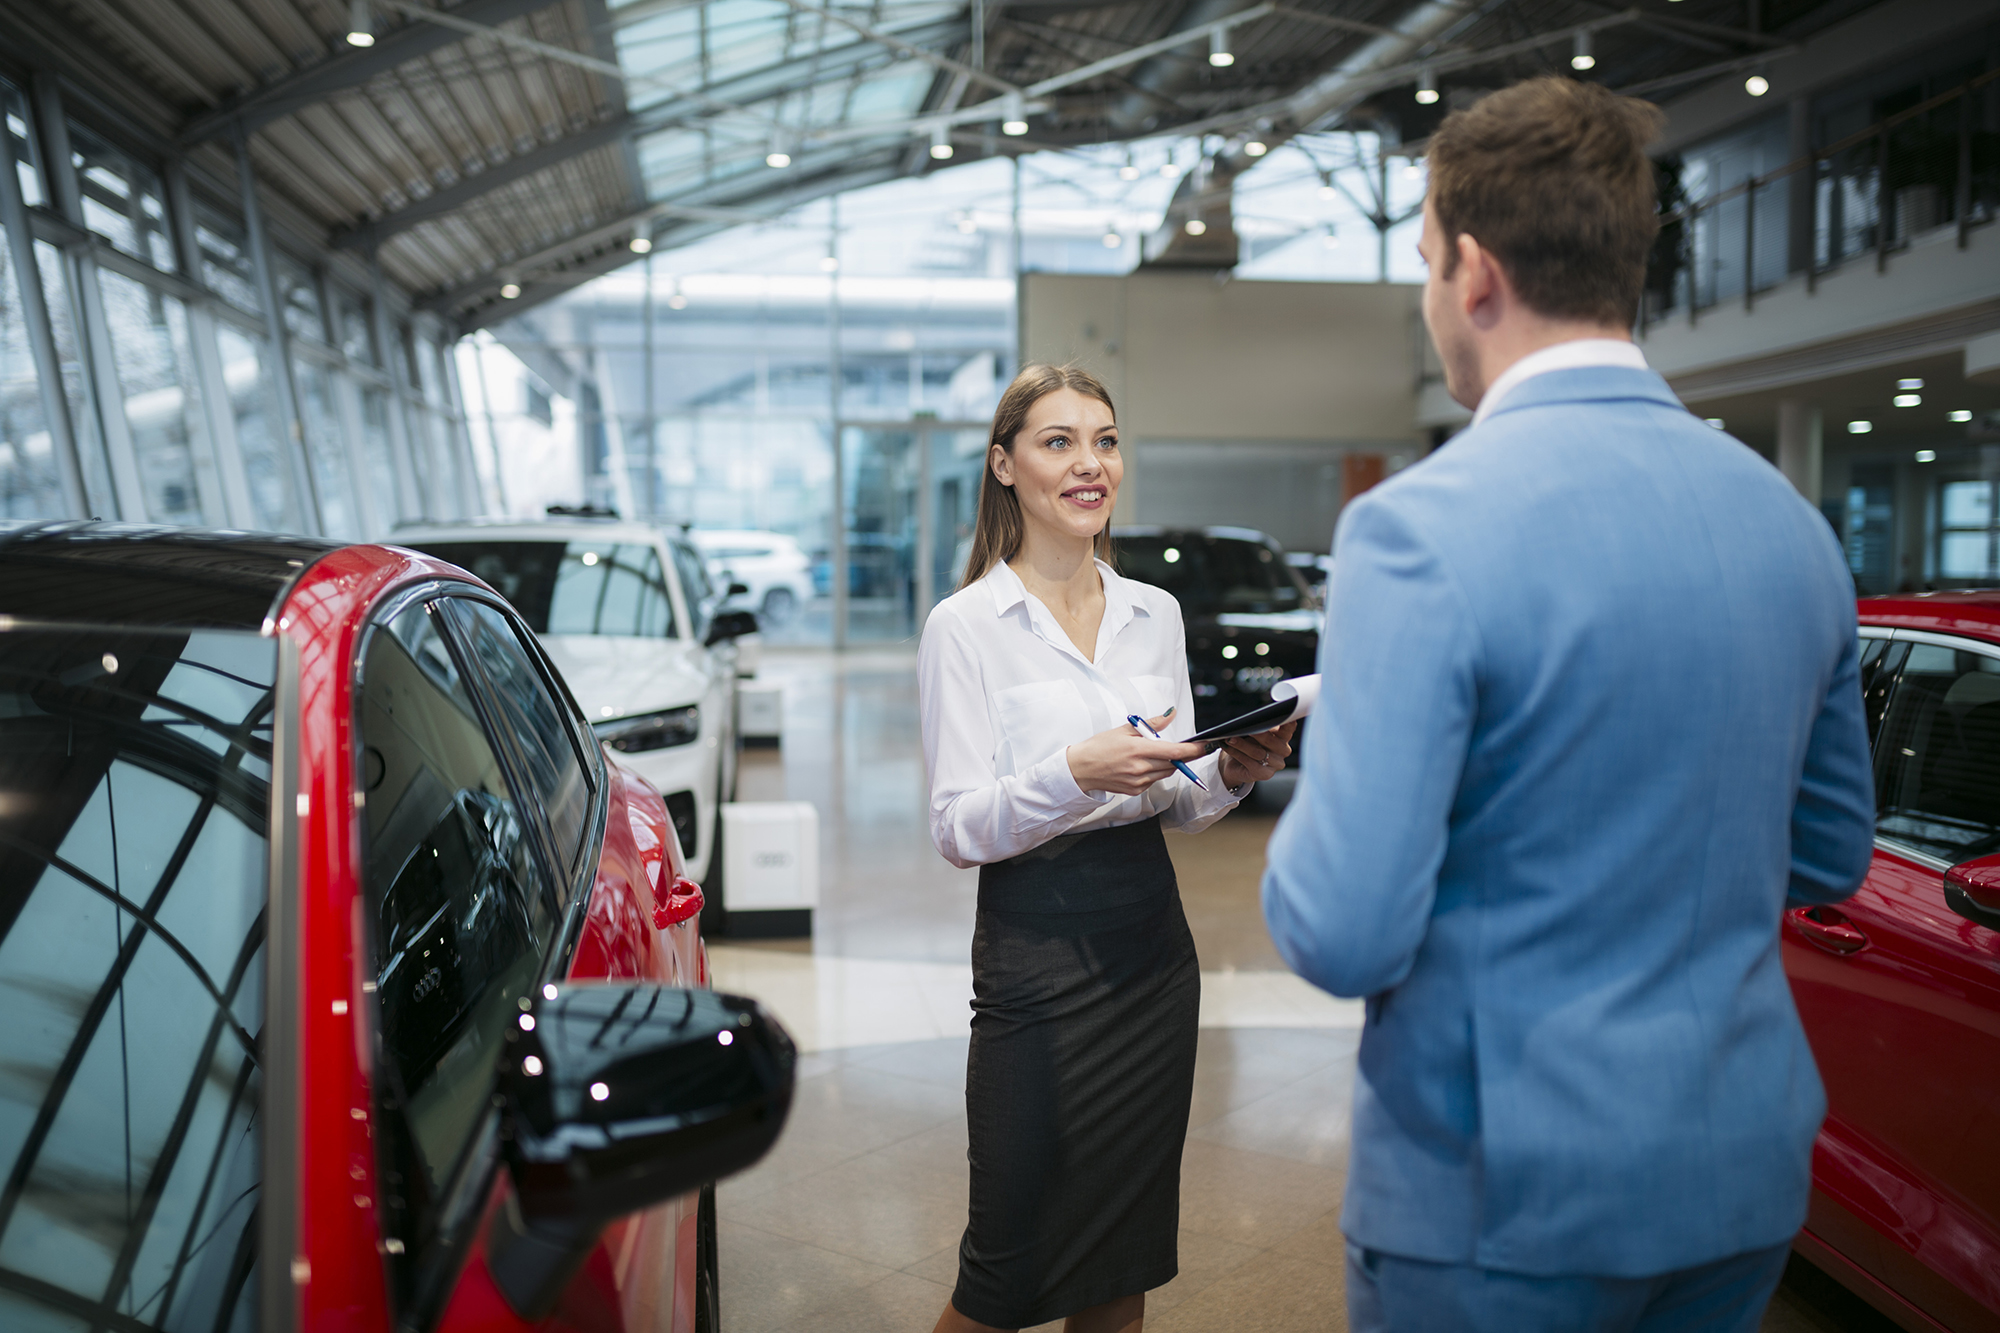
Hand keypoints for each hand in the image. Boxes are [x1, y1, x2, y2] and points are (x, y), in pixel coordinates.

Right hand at [1066, 712, 1208, 795]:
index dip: (1193, 750)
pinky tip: (1141, 765)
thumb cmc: (1100, 746)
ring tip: (1152, 753)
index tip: (1205, 746)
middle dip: (1182, 755)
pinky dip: (1154, 771)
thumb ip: (1152, 723)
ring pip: (1166, 772)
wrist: (1080, 769)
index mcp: (1138, 750)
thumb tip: (1171, 713)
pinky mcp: (1136, 790)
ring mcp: (1138, 782)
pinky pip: (1154, 780)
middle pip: (1174, 764)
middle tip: (1184, 747)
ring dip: (1167, 763)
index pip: (1174, 751)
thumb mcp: (1124, 729)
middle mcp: (1140, 768)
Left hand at [1216, 721, 1296, 789]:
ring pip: (1258, 753)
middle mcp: (1283, 751)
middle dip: (1256, 734)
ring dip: (1241, 745)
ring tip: (1229, 739)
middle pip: (1271, 741)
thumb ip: (1257, 726)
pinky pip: (1250, 763)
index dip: (1288, 723)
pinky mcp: (1265, 774)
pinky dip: (1237, 754)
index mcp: (1283, 737)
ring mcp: (1276, 764)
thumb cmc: (1247, 743)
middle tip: (1245, 727)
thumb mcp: (1253, 732)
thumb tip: (1248, 723)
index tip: (1285, 718)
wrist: (1235, 764)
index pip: (1288, 728)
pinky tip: (1228, 747)